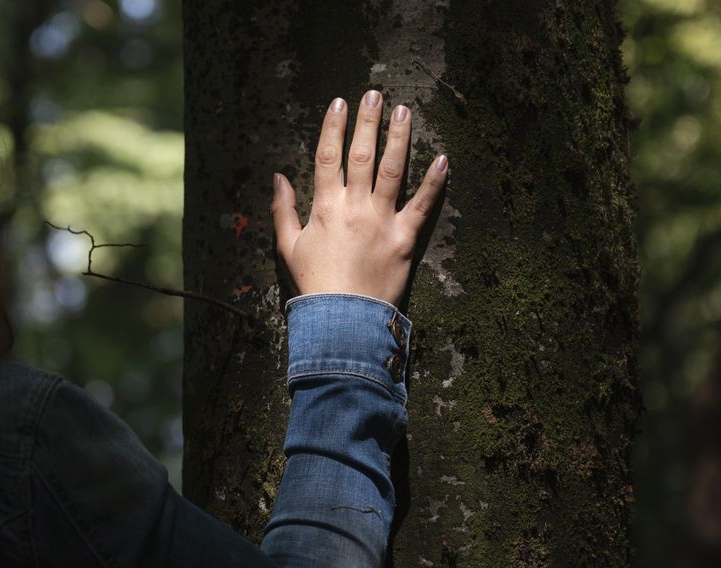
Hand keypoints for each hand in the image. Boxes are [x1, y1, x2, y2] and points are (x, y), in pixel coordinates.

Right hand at [271, 89, 448, 306]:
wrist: (342, 320)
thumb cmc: (314, 286)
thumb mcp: (288, 247)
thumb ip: (282, 210)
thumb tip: (278, 177)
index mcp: (325, 208)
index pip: (328, 157)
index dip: (333, 127)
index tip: (338, 103)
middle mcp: (355, 208)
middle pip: (362, 155)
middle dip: (367, 121)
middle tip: (375, 94)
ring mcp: (382, 221)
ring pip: (393, 170)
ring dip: (399, 138)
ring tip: (404, 112)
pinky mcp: (405, 239)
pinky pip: (423, 205)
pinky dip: (434, 182)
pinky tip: (443, 159)